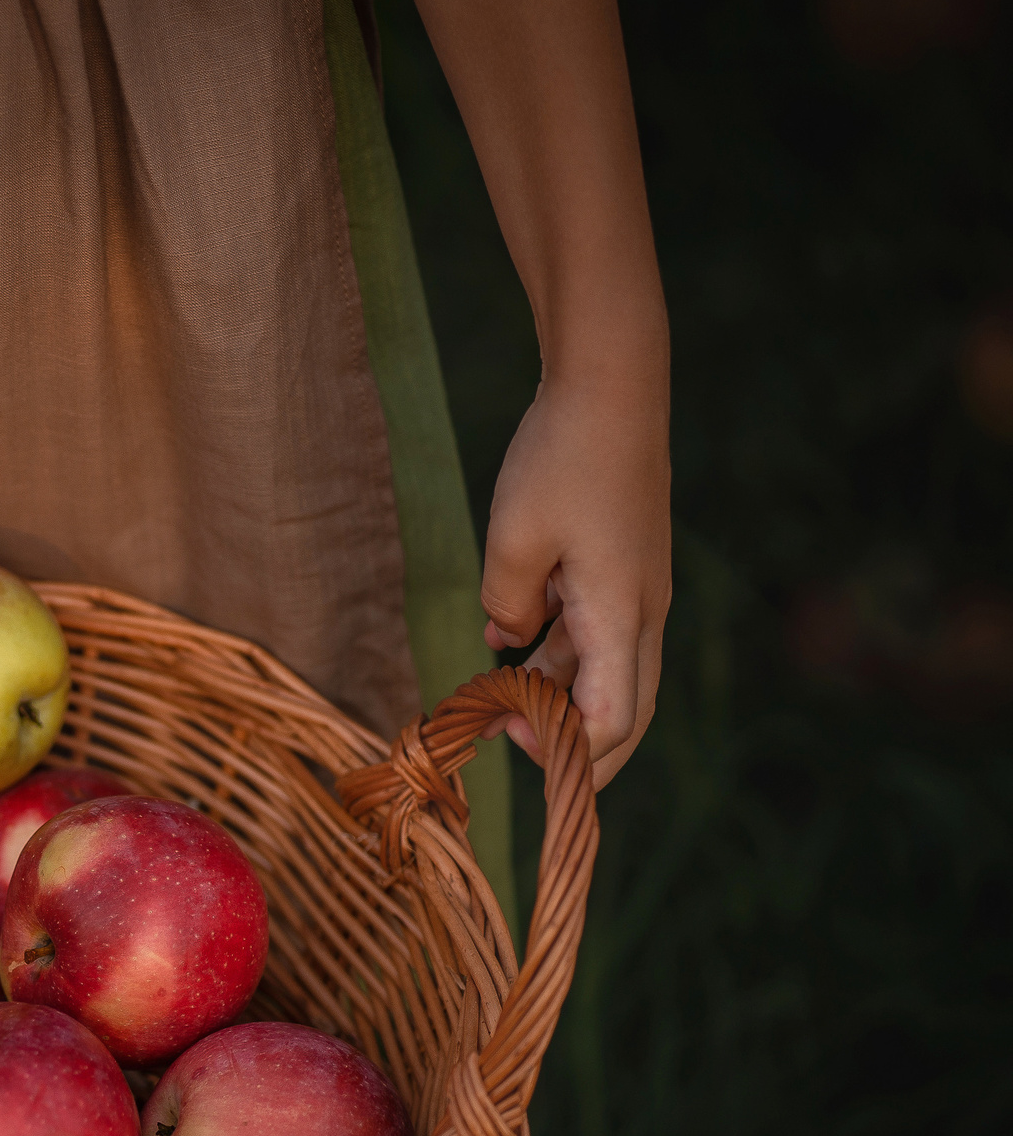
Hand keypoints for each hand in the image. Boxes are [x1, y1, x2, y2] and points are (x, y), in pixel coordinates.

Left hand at [477, 374, 671, 789]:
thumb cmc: (563, 459)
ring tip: (493, 698)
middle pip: (625, 708)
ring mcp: (636, 588)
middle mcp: (641, 611)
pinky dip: (555, 645)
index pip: (614, 719)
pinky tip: (504, 639)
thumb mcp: (512, 540)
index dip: (568, 750)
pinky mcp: (622, 566)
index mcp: (620, 615)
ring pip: (604, 667)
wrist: (611, 385)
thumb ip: (506, 605)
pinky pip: (593, 626)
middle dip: (575, 742)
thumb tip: (508, 639)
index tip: (509, 736)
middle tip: (514, 745)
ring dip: (554, 689)